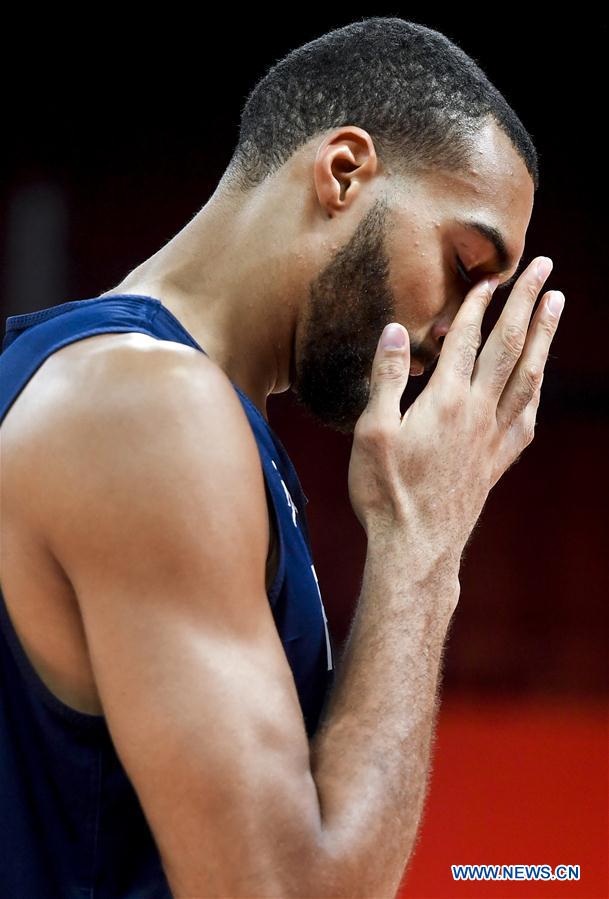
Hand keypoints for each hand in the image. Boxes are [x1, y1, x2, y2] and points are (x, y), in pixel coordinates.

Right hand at [348, 256, 563, 559]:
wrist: (416, 548)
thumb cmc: (385, 492)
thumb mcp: (372, 432)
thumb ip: (387, 379)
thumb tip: (397, 330)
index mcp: (445, 401)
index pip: (467, 339)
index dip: (479, 304)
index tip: (491, 276)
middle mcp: (478, 412)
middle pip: (509, 346)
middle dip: (528, 303)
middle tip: (545, 267)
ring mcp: (494, 437)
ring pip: (528, 376)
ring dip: (545, 336)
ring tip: (557, 305)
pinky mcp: (499, 460)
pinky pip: (528, 415)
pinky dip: (537, 387)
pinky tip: (540, 378)